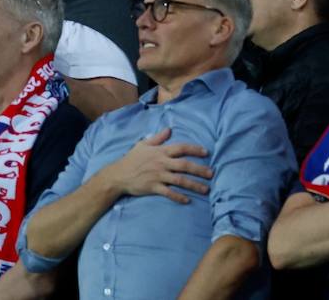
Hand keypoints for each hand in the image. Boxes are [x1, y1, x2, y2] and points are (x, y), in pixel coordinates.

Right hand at [97, 128, 212, 203]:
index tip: (206, 152)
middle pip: (185, 165)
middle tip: (212, 174)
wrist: (117, 175)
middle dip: (200, 169)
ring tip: (206, 189)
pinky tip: (188, 200)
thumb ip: (158, 138)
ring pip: (180, 180)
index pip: (181, 148)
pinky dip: (179, 197)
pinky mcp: (153, 188)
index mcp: (161, 152)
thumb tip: (169, 129)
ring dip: (194, 185)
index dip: (195, 149)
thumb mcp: (143, 144)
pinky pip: (169, 193)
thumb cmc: (131, 159)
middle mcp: (162, 163)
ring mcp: (158, 176)